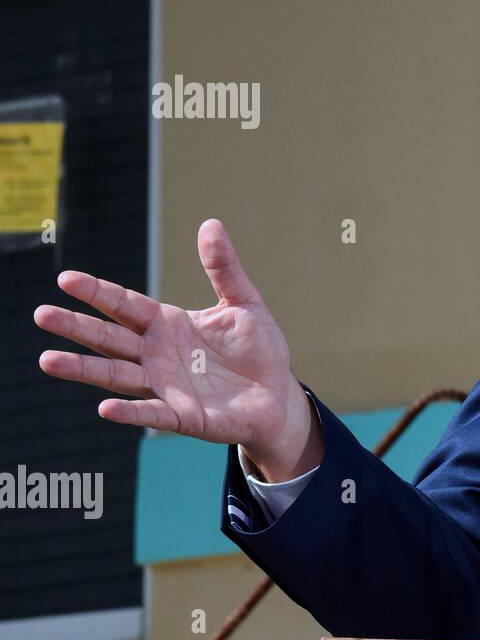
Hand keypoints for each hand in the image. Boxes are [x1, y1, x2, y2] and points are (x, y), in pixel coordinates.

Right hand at [34, 219, 320, 476]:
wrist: (278, 395)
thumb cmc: (257, 349)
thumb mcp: (244, 303)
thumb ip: (224, 268)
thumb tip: (211, 223)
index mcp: (167, 324)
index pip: (125, 305)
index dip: (98, 292)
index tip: (66, 279)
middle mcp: (157, 355)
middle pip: (110, 338)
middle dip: (77, 327)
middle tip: (42, 314)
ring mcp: (166, 387)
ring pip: (117, 375)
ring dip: (84, 369)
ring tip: (49, 359)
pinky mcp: (184, 416)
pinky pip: (152, 413)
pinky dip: (131, 411)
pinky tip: (106, 408)